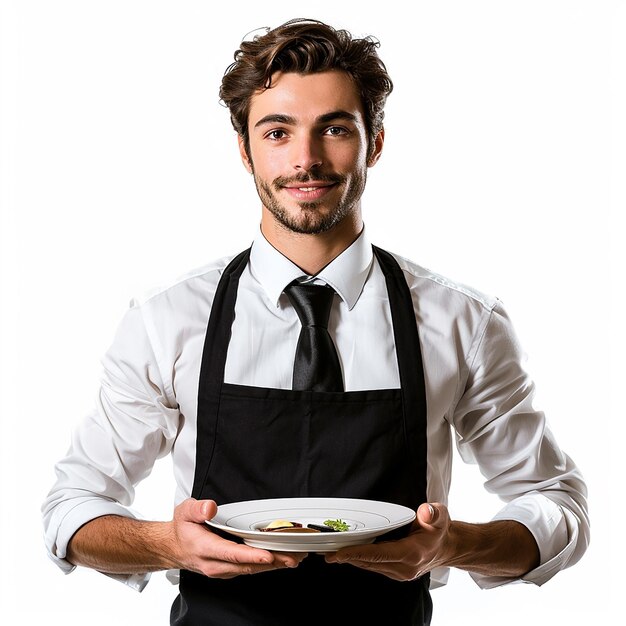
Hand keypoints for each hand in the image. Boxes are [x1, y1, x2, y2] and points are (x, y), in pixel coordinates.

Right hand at [163, 498, 306, 577]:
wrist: (173, 548)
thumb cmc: (182, 529)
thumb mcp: (185, 511)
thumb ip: (197, 509)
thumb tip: (210, 507)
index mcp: (205, 549)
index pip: (232, 554)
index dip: (251, 555)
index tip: (268, 555)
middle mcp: (215, 564)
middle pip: (247, 565)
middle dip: (272, 562)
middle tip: (293, 556)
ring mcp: (222, 569)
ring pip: (251, 569)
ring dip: (273, 566)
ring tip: (294, 558)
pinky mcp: (229, 570)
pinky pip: (250, 569)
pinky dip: (266, 566)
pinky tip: (280, 560)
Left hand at [324, 502, 449, 580]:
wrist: (446, 547)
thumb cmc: (439, 530)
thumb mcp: (439, 515)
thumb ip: (433, 513)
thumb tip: (425, 512)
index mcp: (412, 553)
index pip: (378, 554)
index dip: (356, 553)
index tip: (338, 553)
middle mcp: (404, 567)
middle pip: (369, 562)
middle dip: (346, 557)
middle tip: (325, 551)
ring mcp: (400, 572)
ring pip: (369, 566)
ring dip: (351, 560)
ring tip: (331, 552)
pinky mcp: (396, 572)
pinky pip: (374, 566)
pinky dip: (360, 560)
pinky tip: (349, 553)